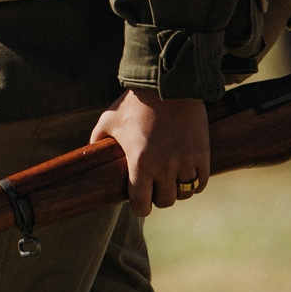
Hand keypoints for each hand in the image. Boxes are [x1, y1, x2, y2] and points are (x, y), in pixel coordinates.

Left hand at [90, 88, 209, 217]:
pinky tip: (185, 173)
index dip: (140, 207)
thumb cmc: (135, 102)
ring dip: (176, 189)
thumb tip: (88, 154)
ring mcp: (185, 162)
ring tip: (170, 178)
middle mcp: (164, 167)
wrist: (168, 84)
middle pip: (165, 201)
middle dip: (158, 196)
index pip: (142, 205)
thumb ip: (97, 140)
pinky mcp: (202, 154)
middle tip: (154, 185)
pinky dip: (194, 182)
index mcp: (140, 163)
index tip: (140, 203)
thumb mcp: (109, 119)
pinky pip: (200, 183)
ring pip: (184, 193)